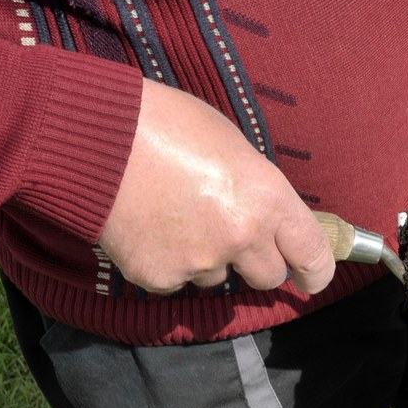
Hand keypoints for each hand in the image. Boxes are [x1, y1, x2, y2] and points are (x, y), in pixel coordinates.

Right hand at [98, 79, 334, 293]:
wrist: (92, 137)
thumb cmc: (164, 124)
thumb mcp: (232, 146)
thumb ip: (257, 189)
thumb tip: (267, 216)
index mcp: (268, 197)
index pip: (312, 255)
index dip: (315, 272)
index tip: (310, 278)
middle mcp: (241, 236)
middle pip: (268, 277)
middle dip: (256, 262)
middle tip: (231, 236)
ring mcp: (199, 261)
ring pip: (217, 279)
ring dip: (206, 259)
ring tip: (175, 216)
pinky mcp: (158, 277)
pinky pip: (175, 282)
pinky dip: (166, 263)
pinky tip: (148, 228)